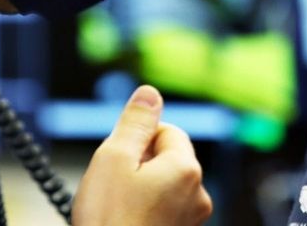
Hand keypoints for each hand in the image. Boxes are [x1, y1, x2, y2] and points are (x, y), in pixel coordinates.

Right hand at [73, 85, 212, 225]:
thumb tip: (151, 93)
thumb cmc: (108, 221)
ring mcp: (191, 220)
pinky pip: (162, 211)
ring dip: (139, 190)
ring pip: (162, 186)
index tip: (118, 165)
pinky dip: (143, 212)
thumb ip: (135, 122)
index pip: (166, 131)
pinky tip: (124, 223)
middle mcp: (198, 194)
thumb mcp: (113, 158)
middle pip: (166, 158)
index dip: (136, 142)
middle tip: (113, 188)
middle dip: (139, 165)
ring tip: (116, 209)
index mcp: (186, 168)